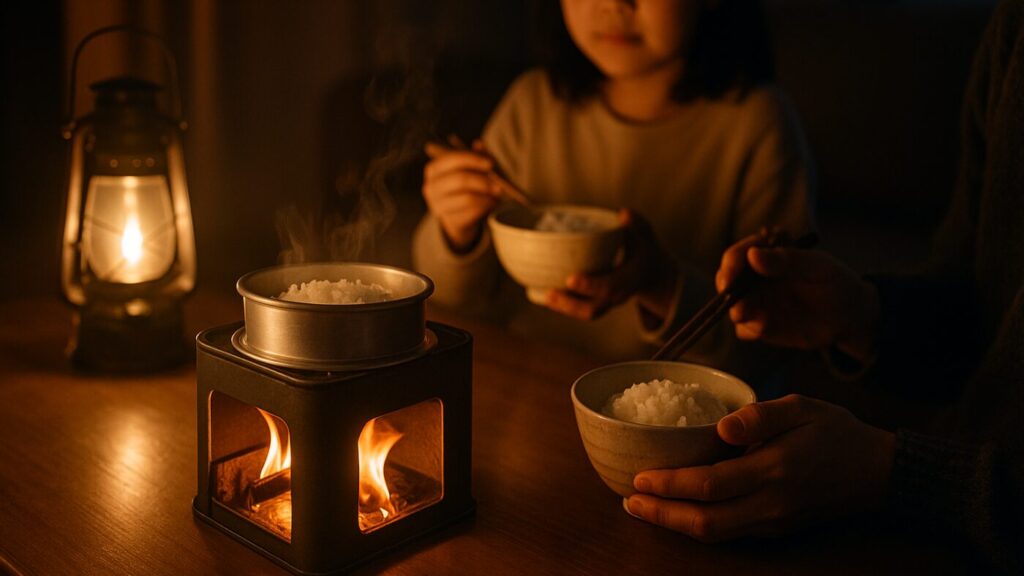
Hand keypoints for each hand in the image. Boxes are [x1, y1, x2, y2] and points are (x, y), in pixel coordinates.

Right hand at [422, 139, 501, 252]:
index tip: (490, 163)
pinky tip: (491, 203)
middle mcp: (431, 187)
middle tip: (499, 184)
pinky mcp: (449, 220)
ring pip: (468, 198)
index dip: (473, 160)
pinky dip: (485, 207)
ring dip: (487, 196)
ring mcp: (438, 205)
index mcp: (434, 169)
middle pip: (460, 180)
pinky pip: (472, 212)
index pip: (452, 159)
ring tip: (497, 194)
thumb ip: (475, 155)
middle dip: (483, 181)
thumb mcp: (470, 169)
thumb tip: (479, 144)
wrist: (458, 216)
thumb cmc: (464, 187)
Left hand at [545, 209, 675, 320]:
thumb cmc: (643, 248)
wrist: (649, 272)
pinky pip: (579, 308)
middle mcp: (618, 295)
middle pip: (594, 309)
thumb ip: (636, 225)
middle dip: (570, 304)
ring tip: (544, 296)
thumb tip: (623, 214)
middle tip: (549, 294)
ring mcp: (606, 301)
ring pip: (585, 312)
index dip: (590, 285)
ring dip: (563, 307)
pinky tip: (542, 295)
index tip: (570, 280)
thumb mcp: (645, 235)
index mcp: (630, 279)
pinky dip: (562, 305)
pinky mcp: (596, 301)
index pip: (610, 287)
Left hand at [626, 394, 894, 541]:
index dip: (670, 485)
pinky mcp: (777, 529)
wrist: (878, 472)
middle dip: (661, 514)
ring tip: (643, 508)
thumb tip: (722, 427)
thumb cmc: (836, 432)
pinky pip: (730, 533)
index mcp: (775, 470)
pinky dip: (698, 525)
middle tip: (628, 500)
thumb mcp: (802, 407)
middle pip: (706, 522)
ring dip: (675, 524)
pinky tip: (678, 510)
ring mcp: (774, 522)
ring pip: (716, 535)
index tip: (639, 476)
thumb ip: (760, 416)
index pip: (710, 485)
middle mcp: (771, 504)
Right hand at [715, 234, 879, 360]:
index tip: (732, 272)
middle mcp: (756, 278)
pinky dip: (750, 330)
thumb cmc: (837, 284)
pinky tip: (765, 329)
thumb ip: (787, 260)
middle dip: (727, 289)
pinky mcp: (760, 325)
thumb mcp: (818, 267)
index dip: (732, 262)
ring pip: (732, 306)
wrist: (850, 318)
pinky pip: (744, 330)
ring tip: (754, 318)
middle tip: (735, 299)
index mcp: (768, 255)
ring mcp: (757, 302)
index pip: (738, 254)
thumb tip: (753, 255)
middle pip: (727, 280)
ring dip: (738, 312)